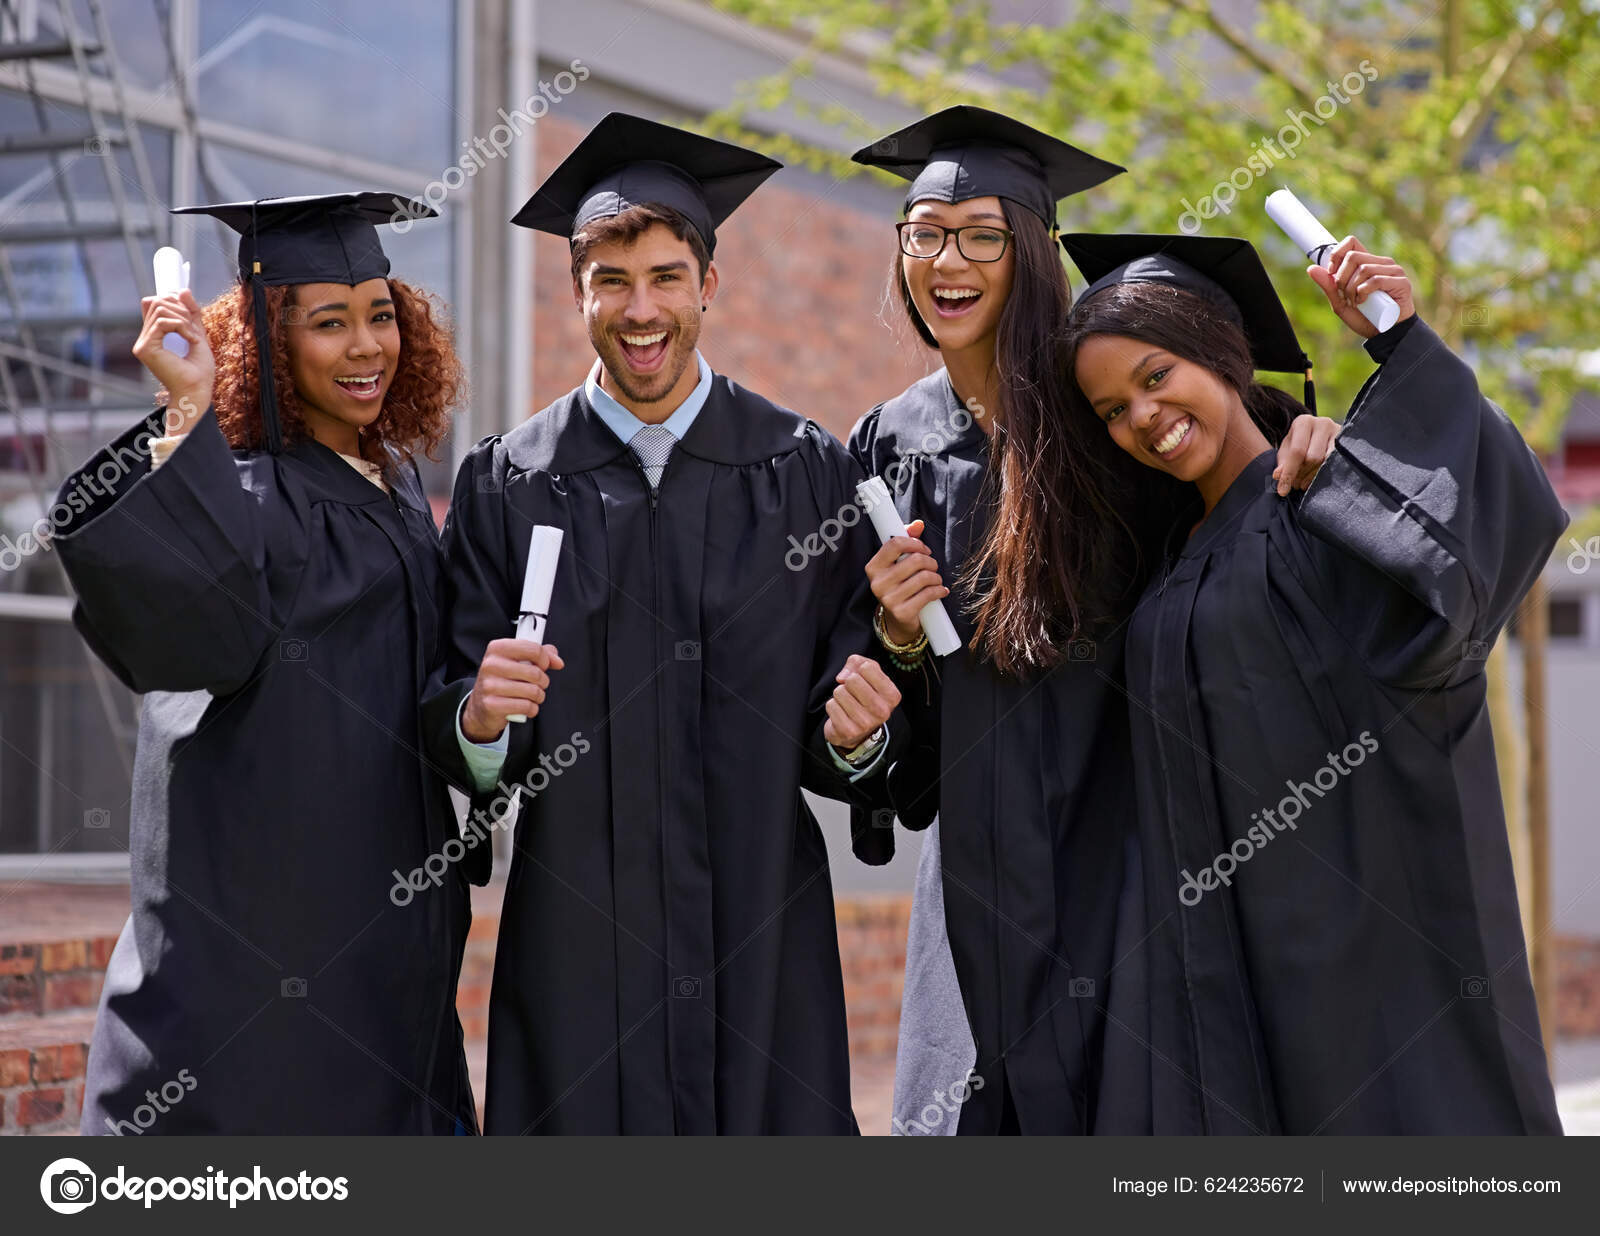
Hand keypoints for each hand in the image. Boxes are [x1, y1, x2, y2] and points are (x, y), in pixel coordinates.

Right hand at [131, 289, 214, 429]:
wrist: (198, 391)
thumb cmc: (199, 371)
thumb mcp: (198, 334)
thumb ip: (191, 314)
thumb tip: (182, 289)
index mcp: (155, 335)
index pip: (153, 303)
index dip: (170, 298)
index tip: (189, 308)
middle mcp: (145, 338)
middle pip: (156, 301)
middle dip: (180, 308)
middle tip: (194, 328)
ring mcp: (143, 343)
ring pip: (159, 308)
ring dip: (183, 318)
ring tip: (194, 336)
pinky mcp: (146, 348)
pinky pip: (163, 322)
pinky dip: (182, 326)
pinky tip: (191, 340)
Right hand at [462, 639, 563, 741]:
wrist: (481, 706)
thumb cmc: (502, 681)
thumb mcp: (517, 661)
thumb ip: (539, 655)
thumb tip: (557, 660)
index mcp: (498, 648)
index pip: (533, 649)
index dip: (544, 659)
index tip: (544, 665)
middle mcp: (491, 665)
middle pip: (536, 673)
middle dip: (543, 681)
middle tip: (537, 684)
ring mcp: (490, 685)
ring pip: (533, 691)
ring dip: (538, 696)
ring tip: (530, 696)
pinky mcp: (492, 704)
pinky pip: (526, 706)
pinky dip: (531, 709)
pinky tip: (525, 706)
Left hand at [824, 654, 901, 750]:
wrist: (859, 731)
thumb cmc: (865, 696)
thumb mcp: (868, 675)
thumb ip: (857, 663)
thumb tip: (842, 677)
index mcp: (892, 695)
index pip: (867, 667)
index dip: (859, 670)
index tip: (863, 681)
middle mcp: (882, 711)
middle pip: (852, 680)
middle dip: (848, 683)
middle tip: (853, 693)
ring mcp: (865, 723)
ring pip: (839, 692)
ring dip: (839, 695)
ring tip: (848, 703)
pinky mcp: (848, 731)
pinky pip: (831, 705)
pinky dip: (833, 706)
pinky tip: (842, 713)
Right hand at [864, 517, 946, 645]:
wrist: (898, 620)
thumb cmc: (900, 585)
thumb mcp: (898, 563)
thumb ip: (907, 540)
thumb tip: (918, 524)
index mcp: (873, 567)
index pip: (894, 544)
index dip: (914, 543)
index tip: (923, 548)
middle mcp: (877, 583)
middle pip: (914, 560)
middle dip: (930, 561)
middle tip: (932, 566)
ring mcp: (888, 599)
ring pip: (924, 577)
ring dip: (936, 577)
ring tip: (936, 580)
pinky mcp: (902, 612)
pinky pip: (928, 594)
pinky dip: (939, 590)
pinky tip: (940, 591)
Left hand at [1272, 414, 1341, 495]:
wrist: (1321, 433)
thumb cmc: (1300, 442)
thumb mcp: (1287, 450)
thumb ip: (1282, 463)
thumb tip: (1278, 476)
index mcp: (1304, 422)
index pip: (1297, 451)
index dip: (1289, 472)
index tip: (1283, 491)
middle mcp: (1322, 424)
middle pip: (1312, 457)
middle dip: (1302, 475)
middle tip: (1295, 484)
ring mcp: (1338, 432)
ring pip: (1326, 462)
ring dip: (1312, 477)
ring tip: (1303, 483)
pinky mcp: (1349, 443)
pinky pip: (1337, 463)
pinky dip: (1324, 475)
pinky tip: (1317, 481)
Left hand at [1306, 236, 1415, 339]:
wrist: (1384, 334)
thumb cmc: (1364, 318)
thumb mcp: (1341, 303)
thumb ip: (1328, 286)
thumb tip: (1311, 268)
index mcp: (1367, 263)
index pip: (1351, 242)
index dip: (1337, 254)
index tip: (1331, 272)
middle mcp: (1381, 263)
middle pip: (1353, 256)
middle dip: (1341, 279)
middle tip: (1344, 296)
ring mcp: (1393, 271)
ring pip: (1363, 268)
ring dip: (1352, 289)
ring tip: (1355, 303)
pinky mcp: (1401, 282)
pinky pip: (1376, 279)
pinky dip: (1364, 292)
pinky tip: (1363, 302)